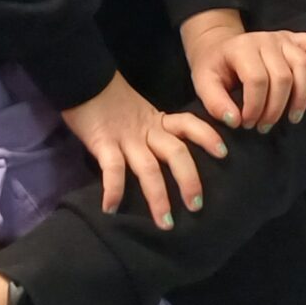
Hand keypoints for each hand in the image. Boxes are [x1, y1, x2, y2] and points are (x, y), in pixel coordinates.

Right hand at [60, 72, 226, 226]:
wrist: (81, 81)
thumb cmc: (109, 99)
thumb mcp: (138, 112)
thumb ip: (152, 130)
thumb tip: (168, 156)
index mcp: (157, 121)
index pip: (189, 124)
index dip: (207, 136)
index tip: (224, 153)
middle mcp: (147, 130)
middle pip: (176, 153)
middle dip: (189, 180)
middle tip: (197, 206)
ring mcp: (126, 138)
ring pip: (149, 168)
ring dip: (159, 197)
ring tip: (166, 223)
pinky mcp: (103, 143)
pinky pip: (113, 169)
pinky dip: (113, 190)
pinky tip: (111, 209)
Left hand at [182, 9, 305, 131]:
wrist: (220, 47)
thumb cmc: (214, 68)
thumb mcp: (204, 84)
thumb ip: (214, 103)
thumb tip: (235, 121)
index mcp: (241, 48)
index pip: (257, 80)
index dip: (255, 107)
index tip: (247, 124)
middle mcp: (265, 39)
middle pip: (282, 77)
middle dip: (275, 108)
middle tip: (264, 126)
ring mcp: (282, 37)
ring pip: (303, 66)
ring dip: (301, 97)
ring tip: (292, 118)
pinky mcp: (294, 38)